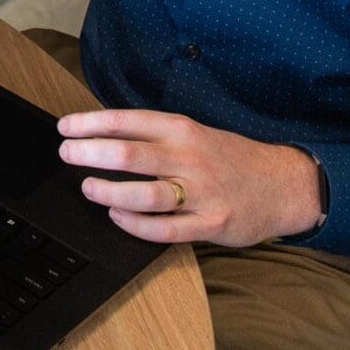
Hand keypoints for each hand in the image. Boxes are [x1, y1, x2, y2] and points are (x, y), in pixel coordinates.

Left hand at [55, 108, 323, 246]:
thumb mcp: (195, 134)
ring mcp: (201, 192)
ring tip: (88, 187)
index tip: (65, 127)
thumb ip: (156, 136)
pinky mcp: (211, 224)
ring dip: (109, 191)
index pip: (128, 120)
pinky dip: (137, 225)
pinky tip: (117, 217)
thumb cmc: (229, 158)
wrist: (284, 184)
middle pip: (130, 154)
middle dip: (91, 153)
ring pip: (146, 193)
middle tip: (66, 154)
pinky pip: (166, 229)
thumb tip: (102, 137)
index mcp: (182, 129)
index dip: (92, 123)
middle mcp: (189, 157)